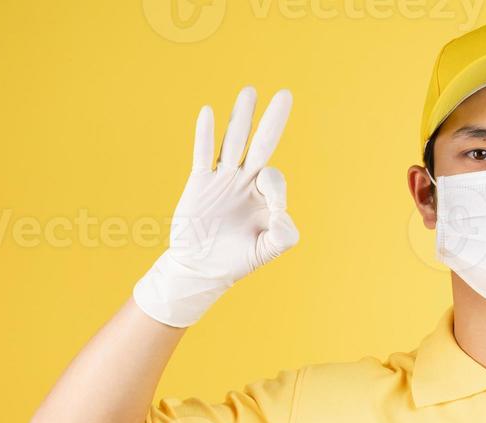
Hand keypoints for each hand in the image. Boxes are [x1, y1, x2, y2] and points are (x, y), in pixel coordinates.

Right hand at [133, 85, 298, 327]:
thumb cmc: (236, 260)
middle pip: (261, 144)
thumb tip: (282, 214)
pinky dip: (204, 134)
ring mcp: (222, 179)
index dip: (274, 190)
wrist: (201, 268)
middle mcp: (245, 182)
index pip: (274, 178)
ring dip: (241, 117)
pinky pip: (203, 154)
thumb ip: (282, 236)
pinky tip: (208, 112)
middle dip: (273, 120)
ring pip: (233, 141)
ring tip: (250, 91)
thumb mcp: (266, 251)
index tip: (272, 212)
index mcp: (265, 197)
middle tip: (286, 94)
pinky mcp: (199, 182)